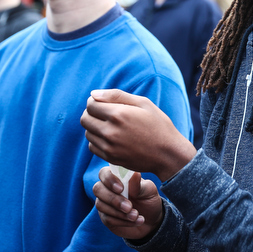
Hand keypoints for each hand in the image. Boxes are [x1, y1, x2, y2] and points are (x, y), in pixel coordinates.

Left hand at [81, 89, 195, 180]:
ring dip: (94, 127)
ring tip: (110, 126)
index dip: (94, 101)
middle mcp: (110, 131)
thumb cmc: (157, 125)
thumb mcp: (143, 103)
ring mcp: (109, 147)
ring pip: (87, 133)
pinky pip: (92, 146)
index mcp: (118, 114)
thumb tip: (93, 94)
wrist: (167, 153)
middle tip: (104, 114)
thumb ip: (116, 95)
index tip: (103, 103)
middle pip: (85, 119)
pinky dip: (97, 141)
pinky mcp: (110, 158)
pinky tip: (110, 138)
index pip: (90, 105)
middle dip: (91, 113)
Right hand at [93, 167, 163, 239]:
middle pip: (97, 189)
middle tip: (129, 207)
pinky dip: (122, 221)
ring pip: (101, 205)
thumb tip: (135, 174)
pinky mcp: (106, 218)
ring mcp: (105, 203)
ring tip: (136, 215)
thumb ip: (139, 185)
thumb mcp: (148, 191)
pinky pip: (108, 219)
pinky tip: (136, 221)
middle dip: (113, 199)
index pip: (104, 173)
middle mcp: (107, 189)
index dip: (109, 180)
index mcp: (117, 177)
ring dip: (119, 212)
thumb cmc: (148, 199)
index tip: (121, 189)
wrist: (152, 220)